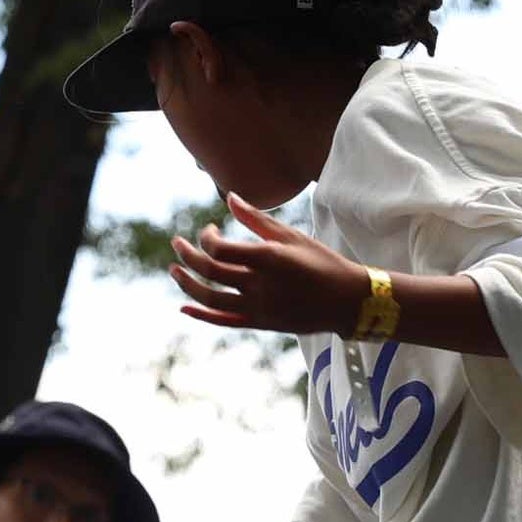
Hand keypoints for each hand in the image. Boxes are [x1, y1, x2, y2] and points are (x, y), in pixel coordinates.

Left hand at [167, 196, 371, 334]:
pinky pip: (223, 321)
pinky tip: (184, 306)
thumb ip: (257, 219)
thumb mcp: (292, 236)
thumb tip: (230, 198)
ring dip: (186, 284)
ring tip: (174, 270)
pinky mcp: (260, 323)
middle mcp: (260, 285)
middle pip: (210, 272)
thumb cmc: (322, 262)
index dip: (206, 239)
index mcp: (268, 259)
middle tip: (177, 244)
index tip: (210, 230)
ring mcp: (258, 307)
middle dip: (188, 256)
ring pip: (210, 299)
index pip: (219, 250)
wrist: (346, 301)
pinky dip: (201, 315)